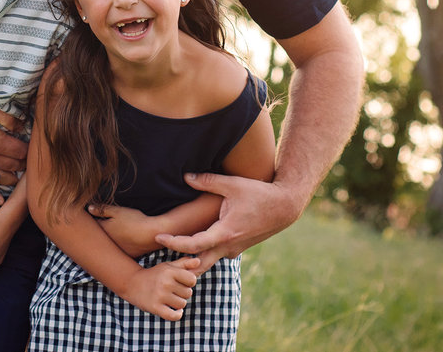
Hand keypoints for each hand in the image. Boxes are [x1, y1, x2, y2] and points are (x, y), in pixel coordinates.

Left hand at [88, 203, 156, 258]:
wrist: (151, 234)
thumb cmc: (134, 221)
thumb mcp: (117, 211)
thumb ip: (102, 210)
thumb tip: (89, 208)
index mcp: (103, 230)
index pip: (91, 226)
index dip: (91, 221)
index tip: (91, 217)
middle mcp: (107, 243)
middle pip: (98, 237)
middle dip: (97, 232)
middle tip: (101, 225)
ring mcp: (116, 250)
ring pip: (108, 245)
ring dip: (108, 240)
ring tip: (115, 233)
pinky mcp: (125, 255)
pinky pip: (118, 251)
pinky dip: (118, 247)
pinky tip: (123, 241)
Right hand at [120, 257, 199, 320]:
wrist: (133, 283)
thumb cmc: (155, 274)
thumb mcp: (168, 266)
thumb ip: (184, 263)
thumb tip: (198, 261)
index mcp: (169, 271)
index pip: (192, 280)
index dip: (189, 282)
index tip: (182, 282)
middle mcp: (165, 283)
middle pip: (188, 293)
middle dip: (183, 293)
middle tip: (173, 291)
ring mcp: (160, 296)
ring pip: (182, 304)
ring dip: (178, 303)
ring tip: (170, 298)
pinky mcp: (155, 307)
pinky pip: (174, 316)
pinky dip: (177, 314)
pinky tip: (175, 311)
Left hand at [154, 173, 305, 268]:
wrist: (284, 207)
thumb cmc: (259, 194)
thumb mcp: (232, 184)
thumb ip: (207, 181)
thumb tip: (185, 177)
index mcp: (225, 233)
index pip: (193, 246)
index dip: (173, 243)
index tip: (158, 237)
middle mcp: (228, 247)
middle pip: (198, 266)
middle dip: (179, 265)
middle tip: (160, 258)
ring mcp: (234, 250)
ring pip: (208, 263)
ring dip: (190, 262)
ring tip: (169, 255)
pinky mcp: (237, 249)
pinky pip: (216, 256)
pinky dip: (203, 255)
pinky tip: (191, 248)